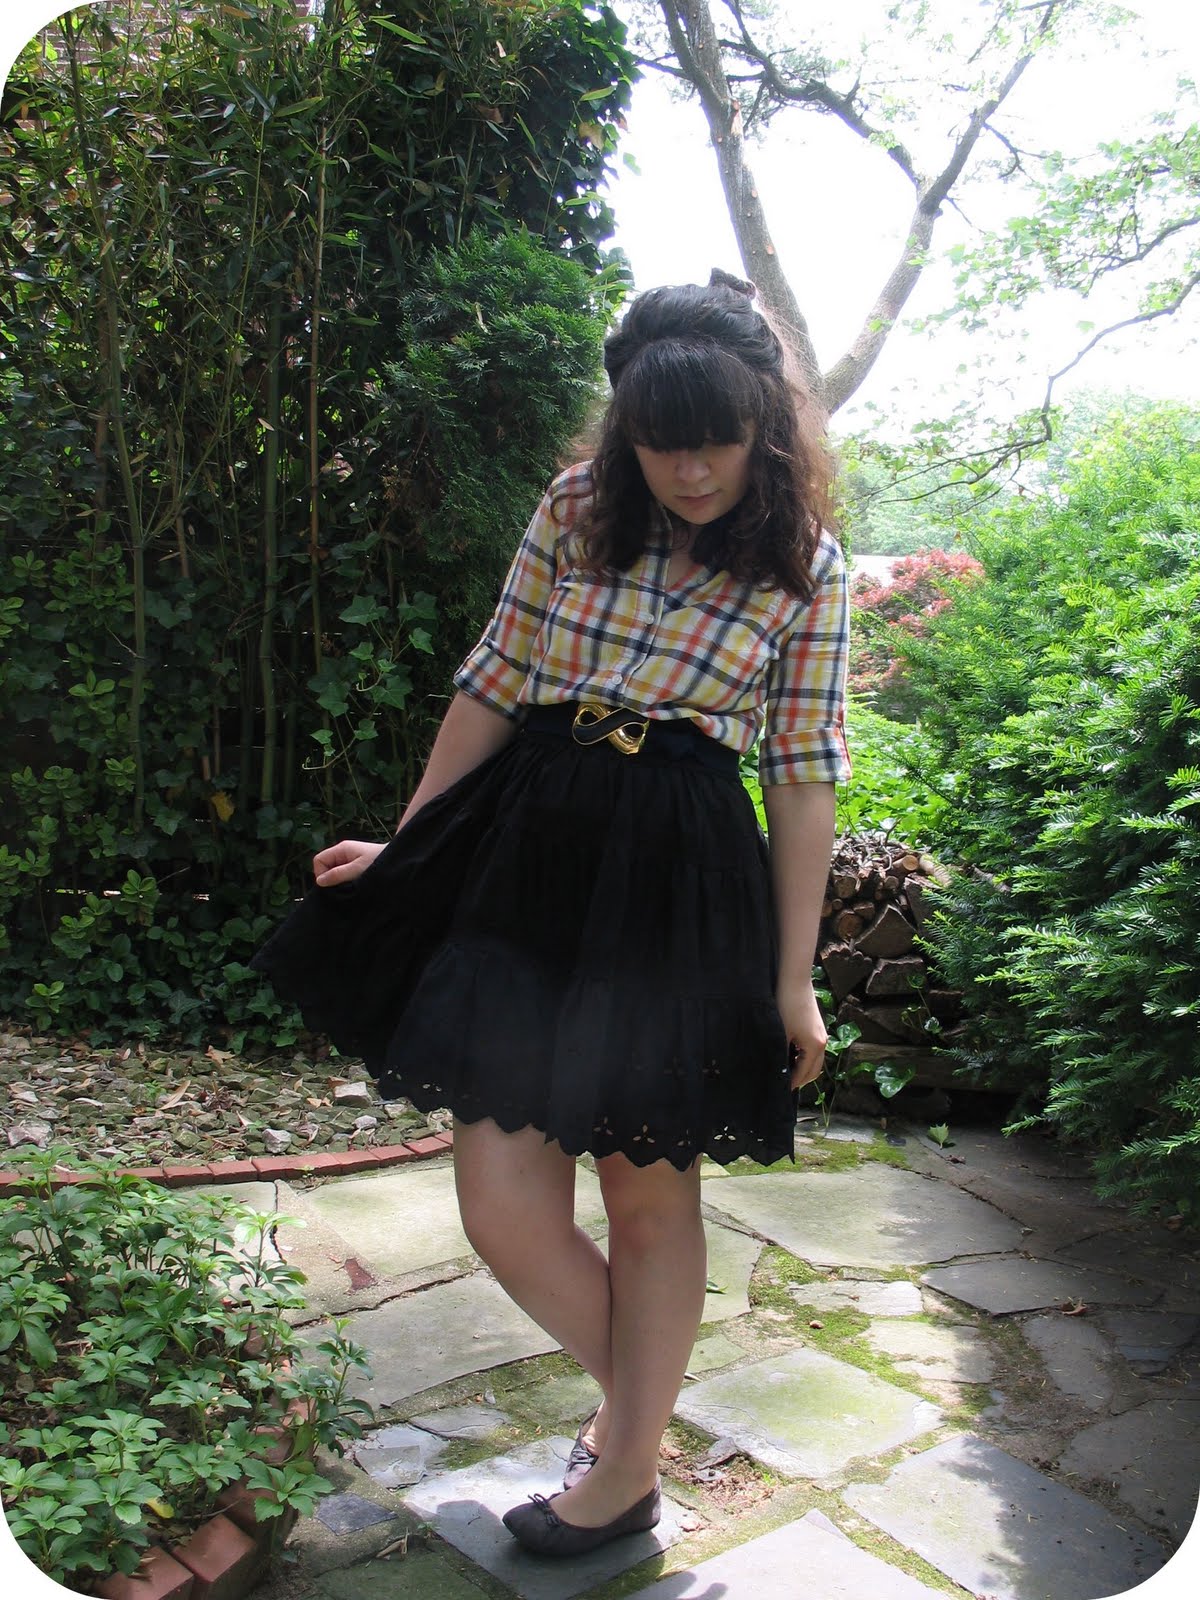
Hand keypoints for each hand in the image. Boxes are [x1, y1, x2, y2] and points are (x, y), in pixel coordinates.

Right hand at [312, 838, 384, 887]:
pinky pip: (344, 874)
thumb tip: (319, 881)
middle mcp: (343, 852)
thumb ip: (338, 874)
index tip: (332, 885)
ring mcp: (350, 859)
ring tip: (351, 887)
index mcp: (342, 849)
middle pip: (326, 866)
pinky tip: (356, 886)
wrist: (400, 860)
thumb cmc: (379, 862)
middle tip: (343, 888)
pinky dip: (347, 881)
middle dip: (330, 879)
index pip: (319, 860)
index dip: (321, 873)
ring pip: (335, 871)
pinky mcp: (357, 865)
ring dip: (340, 881)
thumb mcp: (358, 869)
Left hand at [776, 975, 827, 1089]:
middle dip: (800, 1079)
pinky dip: (804, 1057)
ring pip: (815, 1060)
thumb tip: (777, 1070)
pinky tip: (789, 1054)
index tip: (780, 1091)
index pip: (804, 1073)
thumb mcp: (781, 1033)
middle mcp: (822, 1042)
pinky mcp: (817, 1027)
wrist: (795, 979)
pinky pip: (813, 1050)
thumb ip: (781, 1054)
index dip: (792, 1083)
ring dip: (802, 1068)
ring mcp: (821, 1034)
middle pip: (814, 1071)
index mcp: (815, 1047)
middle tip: (783, 1085)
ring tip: (785, 1071)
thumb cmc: (786, 1005)